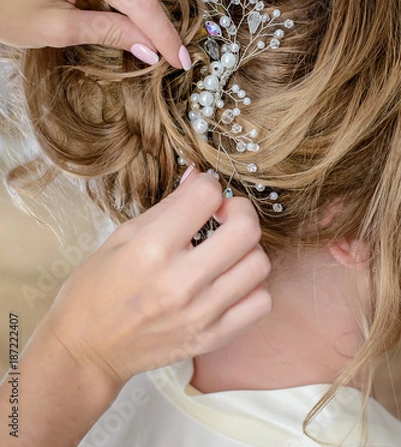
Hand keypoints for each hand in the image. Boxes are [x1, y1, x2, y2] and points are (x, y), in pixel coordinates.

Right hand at [44, 171, 271, 385]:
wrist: (87, 348)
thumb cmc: (97, 288)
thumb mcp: (124, 235)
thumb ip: (169, 205)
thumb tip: (199, 175)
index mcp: (152, 248)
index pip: (207, 196)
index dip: (208, 185)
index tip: (203, 193)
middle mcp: (181, 282)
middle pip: (246, 230)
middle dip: (240, 210)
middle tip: (225, 214)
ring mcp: (200, 314)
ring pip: (259, 264)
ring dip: (247, 248)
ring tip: (226, 250)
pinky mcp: (211, 337)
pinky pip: (260, 303)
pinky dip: (252, 285)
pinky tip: (230, 280)